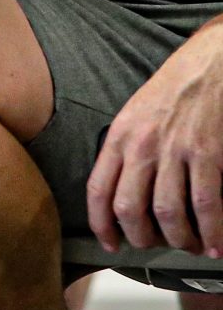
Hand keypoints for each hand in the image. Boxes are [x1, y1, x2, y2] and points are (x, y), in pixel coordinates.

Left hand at [87, 23, 222, 256]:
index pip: (98, 189)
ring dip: (179, 241)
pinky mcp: (206, 152)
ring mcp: (174, 149)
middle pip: (130, 210)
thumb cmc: (171, 90)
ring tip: (189, 245)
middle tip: (155, 246)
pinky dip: (211, 233)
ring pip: (168, 214)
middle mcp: (141, 144)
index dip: (101, 225)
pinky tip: (215, 244)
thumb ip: (125, 150)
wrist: (207, 63)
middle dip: (142, 239)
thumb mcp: (134, 114)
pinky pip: (206, 205)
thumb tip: (122, 193)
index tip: (111, 244)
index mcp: (119, 135)